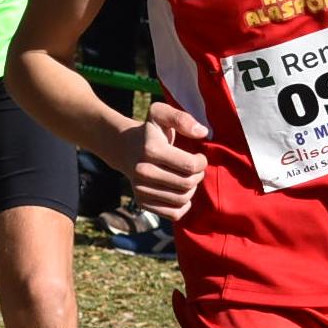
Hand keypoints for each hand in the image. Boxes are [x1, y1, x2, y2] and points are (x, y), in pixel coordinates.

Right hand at [118, 102, 207, 217]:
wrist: (125, 148)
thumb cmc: (150, 131)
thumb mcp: (161, 114)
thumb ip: (182, 118)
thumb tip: (202, 133)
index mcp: (151, 150)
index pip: (189, 166)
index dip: (201, 162)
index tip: (198, 156)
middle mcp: (143, 172)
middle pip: (187, 184)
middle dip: (198, 176)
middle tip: (194, 168)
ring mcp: (141, 189)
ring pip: (182, 199)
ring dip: (192, 189)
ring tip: (187, 178)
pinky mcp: (143, 203)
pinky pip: (174, 214)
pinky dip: (183, 205)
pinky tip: (181, 192)